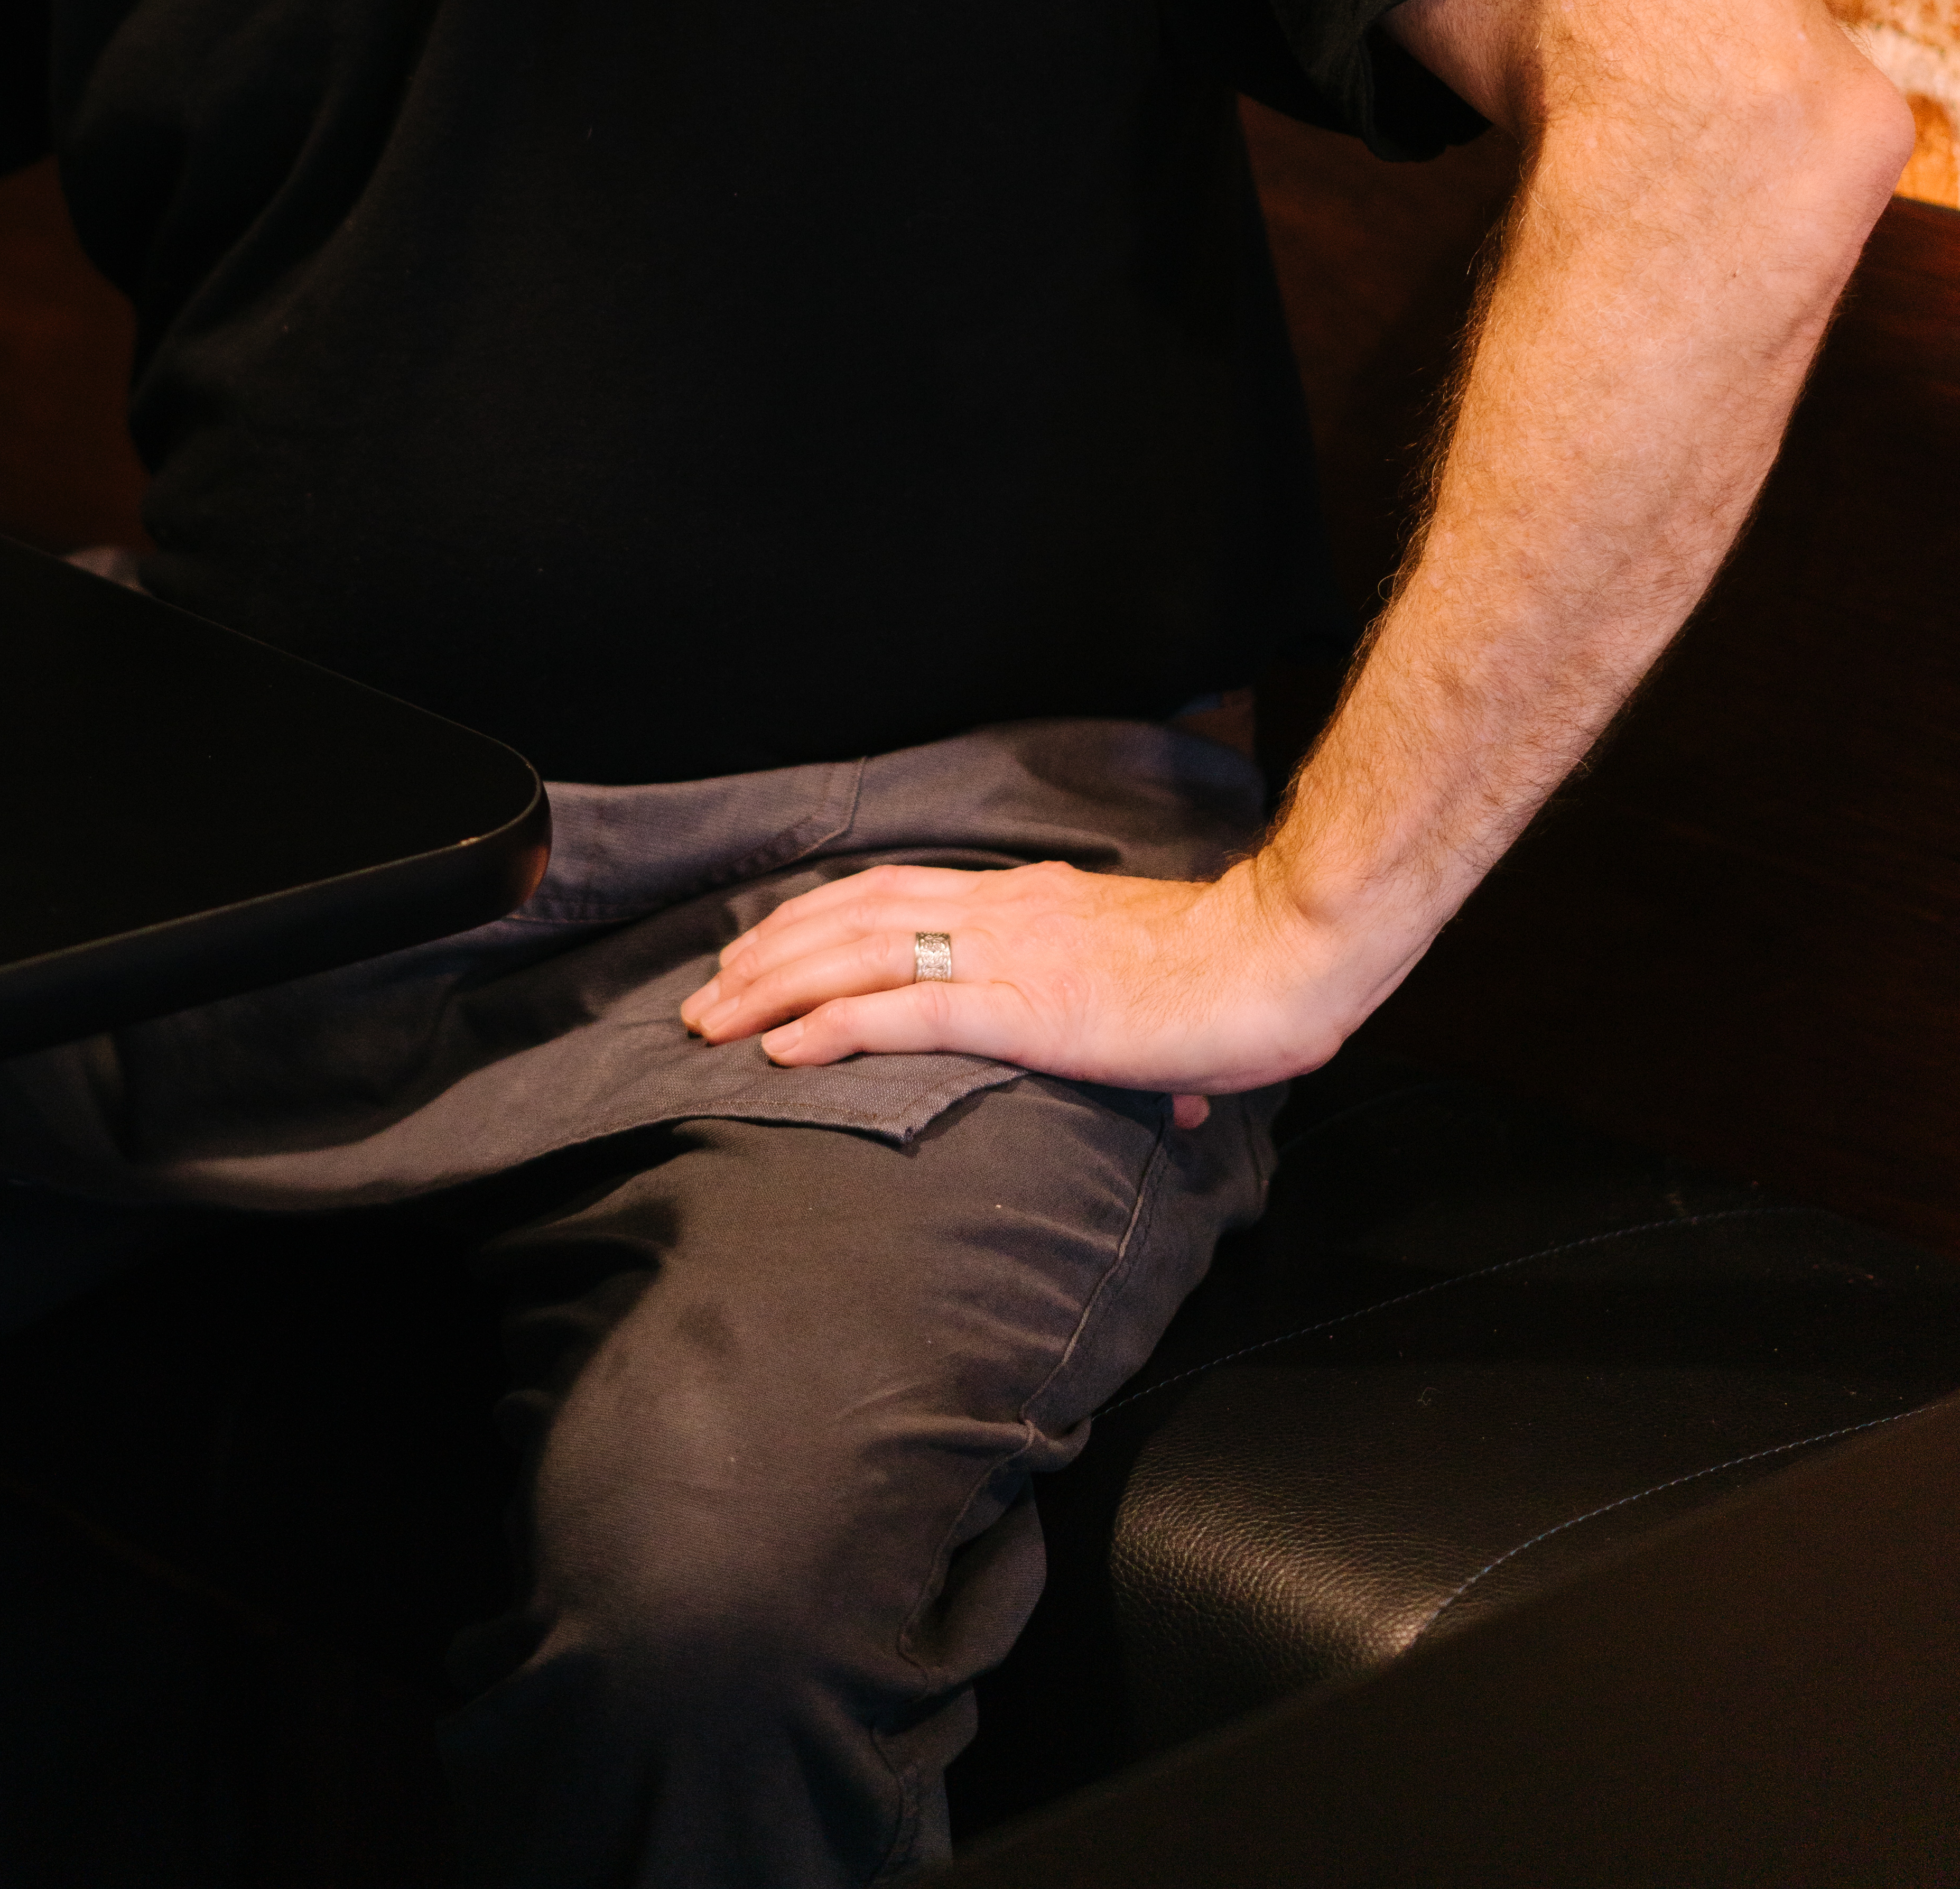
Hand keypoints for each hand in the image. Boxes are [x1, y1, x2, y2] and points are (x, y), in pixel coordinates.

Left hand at [678, 856, 1362, 1124]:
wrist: (1281, 956)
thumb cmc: (1238, 982)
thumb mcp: (1156, 994)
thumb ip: (1138, 1029)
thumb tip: (1160, 1094)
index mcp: (1028, 905)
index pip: (894, 895)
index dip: (816, 919)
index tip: (762, 947)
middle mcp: (1004, 916)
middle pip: (854, 918)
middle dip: (770, 955)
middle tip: (707, 994)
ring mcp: (1010, 959)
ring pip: (860, 957)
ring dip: (775, 988)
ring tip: (716, 1021)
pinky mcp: (1027, 1010)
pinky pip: (908, 1013)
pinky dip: (835, 1026)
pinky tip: (785, 1049)